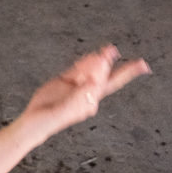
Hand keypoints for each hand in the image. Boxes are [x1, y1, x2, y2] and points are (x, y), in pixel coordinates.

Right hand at [20, 46, 149, 140]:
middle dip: (109, 62)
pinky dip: (83, 62)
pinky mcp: (65, 81)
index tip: (139, 65)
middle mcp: (86, 93)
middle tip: (112, 50)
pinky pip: (77, 69)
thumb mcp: (61, 112)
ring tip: (104, 51)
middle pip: (102, 74)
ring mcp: (76, 86)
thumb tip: (94, 83)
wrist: (32, 121)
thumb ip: (77, 98)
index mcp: (89, 101)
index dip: (126, 73)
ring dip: (96, 60)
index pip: (110, 84)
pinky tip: (89, 57)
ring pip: (89, 69)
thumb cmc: (46, 122)